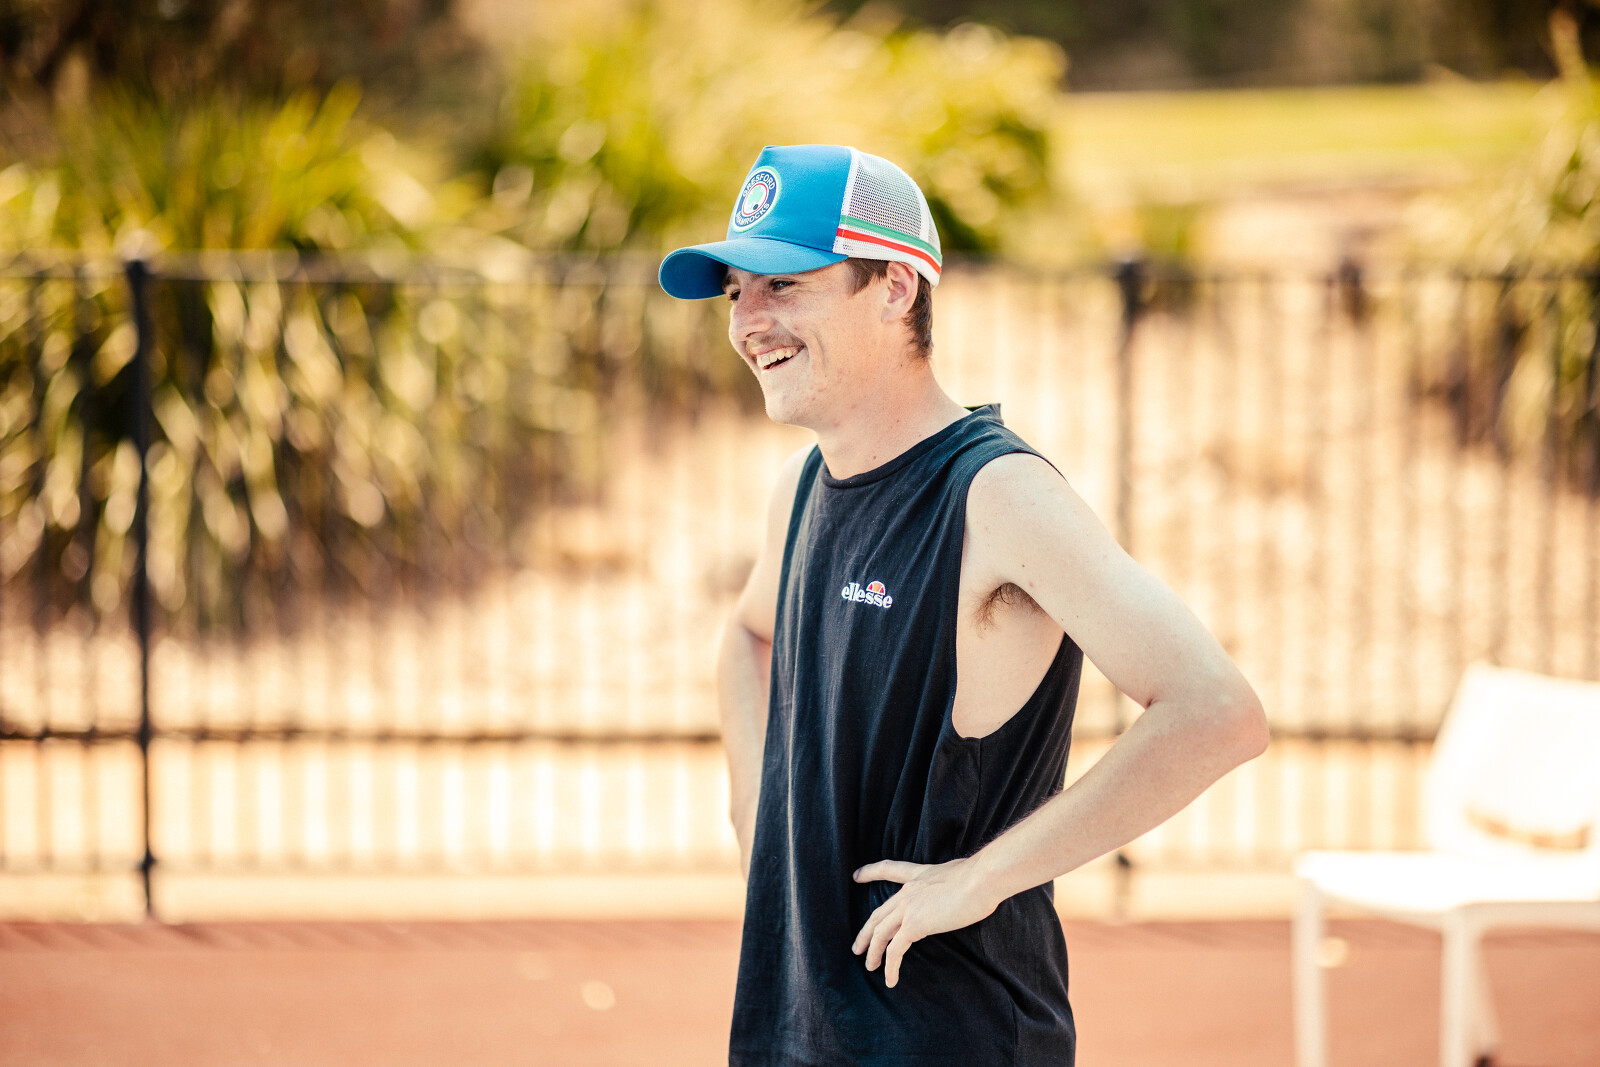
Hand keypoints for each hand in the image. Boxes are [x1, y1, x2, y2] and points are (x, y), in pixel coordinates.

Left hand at [850, 855, 998, 987]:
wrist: (982, 879)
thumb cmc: (981, 876)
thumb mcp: (960, 873)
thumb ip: (951, 883)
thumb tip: (962, 890)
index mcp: (919, 874)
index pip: (889, 870)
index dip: (870, 873)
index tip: (856, 876)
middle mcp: (909, 891)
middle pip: (879, 913)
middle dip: (866, 932)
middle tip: (857, 947)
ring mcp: (909, 908)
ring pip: (880, 933)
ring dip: (873, 952)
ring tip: (870, 967)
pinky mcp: (915, 925)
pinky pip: (895, 950)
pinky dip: (890, 966)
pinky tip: (890, 979)